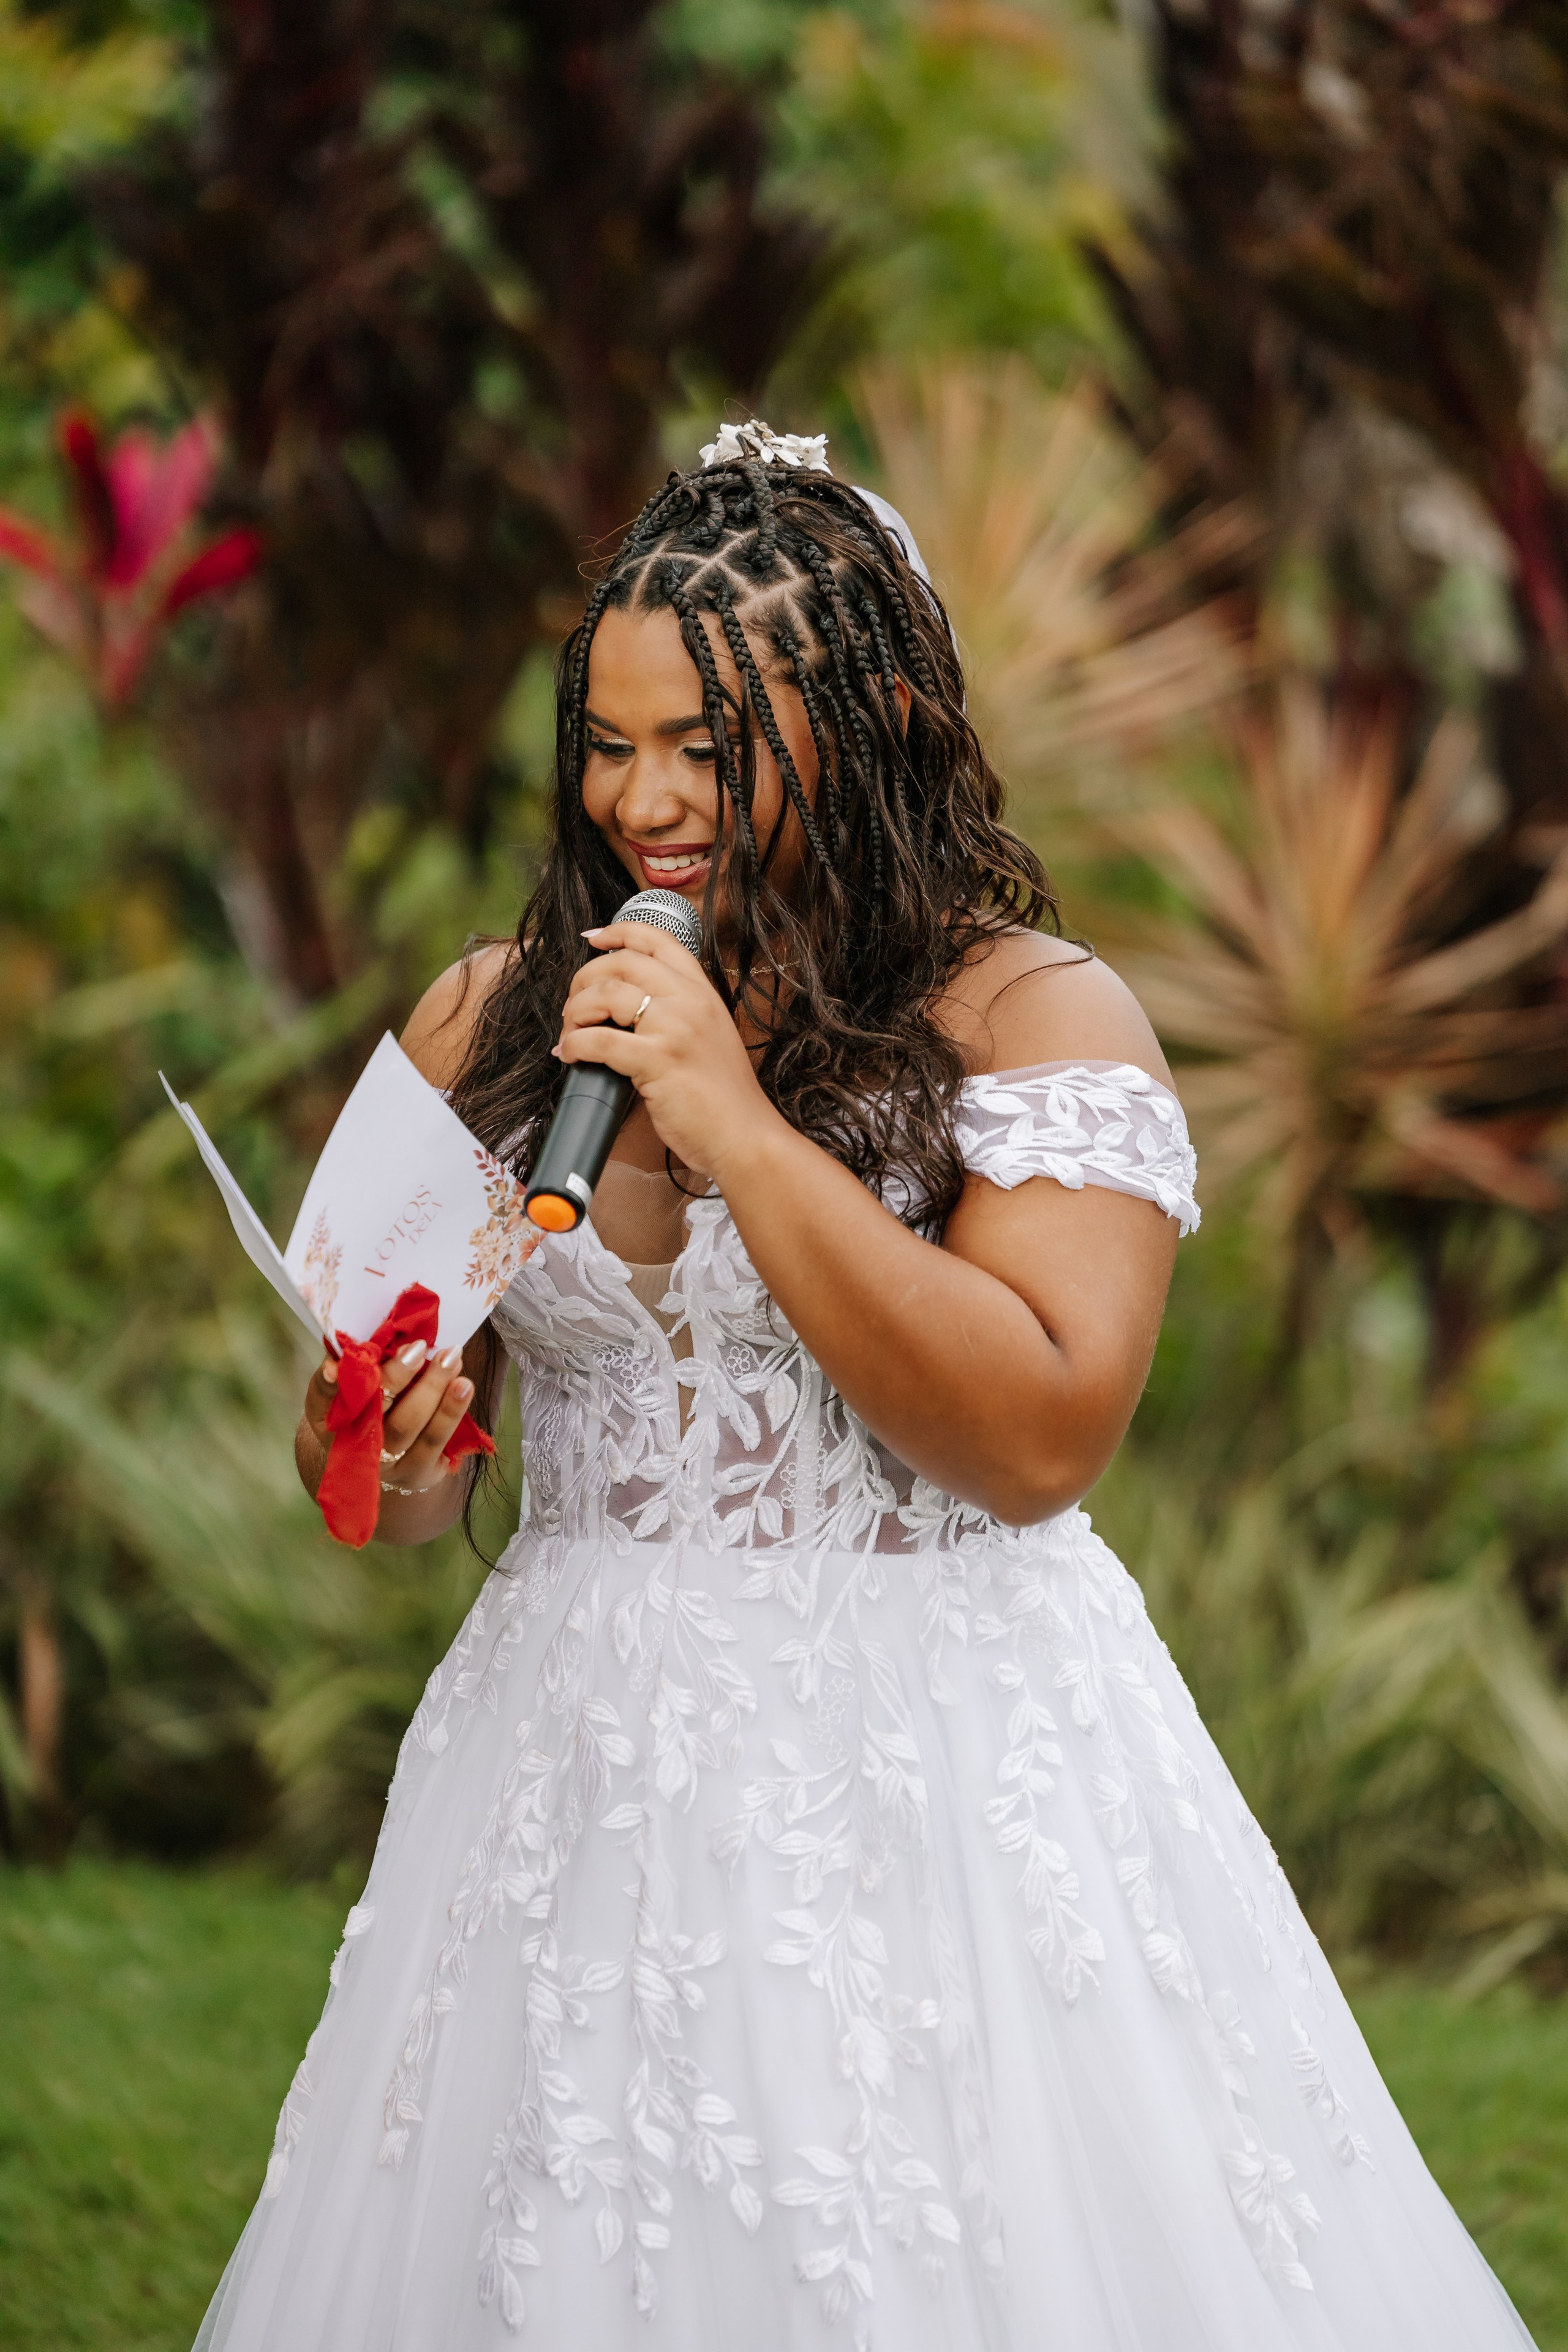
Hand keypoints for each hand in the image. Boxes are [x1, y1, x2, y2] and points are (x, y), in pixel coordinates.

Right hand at [301, 1340, 473, 1494]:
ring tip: (453, 1360)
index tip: (334, 1366)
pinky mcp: (417, 1473)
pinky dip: (451, 1412)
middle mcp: (353, 1448)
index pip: (321, 1400)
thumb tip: (358, 1345)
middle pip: (373, 1415)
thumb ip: (356, 1365)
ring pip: (409, 1428)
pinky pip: (436, 1442)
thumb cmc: (368, 1409)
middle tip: (418, 1348)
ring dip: (434, 1391)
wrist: (382, 1460)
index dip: (327, 1385)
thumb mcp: (353, 1388)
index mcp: (328, 1419)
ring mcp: (386, 1465)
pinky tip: (464, 1386)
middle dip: (397, 1378)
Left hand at [556, 919, 782, 1179]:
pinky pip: (598, 1040)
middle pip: (621, 963)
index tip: (594, 939)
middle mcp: (689, 1000)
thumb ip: (677, 1014)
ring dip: (574, 1010)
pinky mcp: (657, 1060)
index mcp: (702, 992)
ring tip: (570, 1031)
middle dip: (584, 979)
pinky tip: (570, 1055)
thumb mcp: (708, 1037)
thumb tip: (624, 1009)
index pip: (658, 940)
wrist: (744, 1135)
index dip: (619, 932)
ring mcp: (674, 1027)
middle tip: (573, 1004)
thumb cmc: (724, 1097)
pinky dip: (574, 1045)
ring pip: (605, 993)